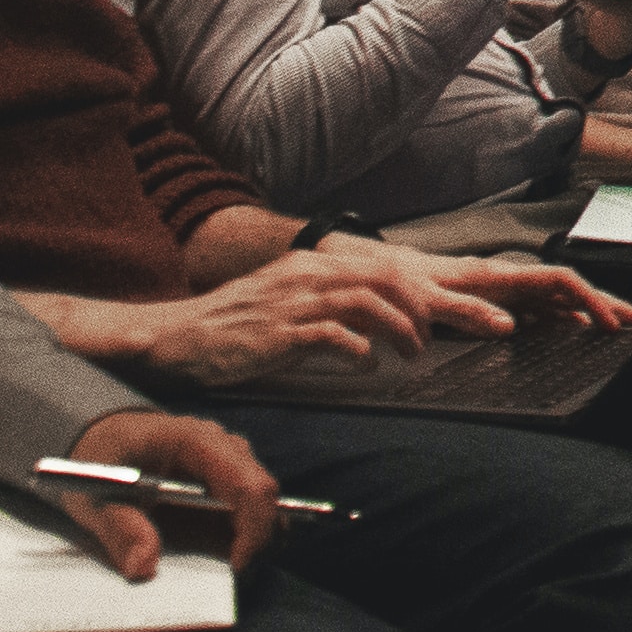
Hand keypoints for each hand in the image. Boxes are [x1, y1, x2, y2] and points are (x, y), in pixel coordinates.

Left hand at [47, 409, 282, 572]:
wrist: (99, 439)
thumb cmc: (99, 459)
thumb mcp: (96, 496)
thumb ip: (120, 529)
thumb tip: (143, 567)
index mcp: (197, 442)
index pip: (250, 485)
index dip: (254, 528)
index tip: (236, 565)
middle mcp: (225, 450)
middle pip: (266, 498)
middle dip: (258, 541)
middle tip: (232, 576)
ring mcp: (230, 466)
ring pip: (265, 508)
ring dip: (253, 542)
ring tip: (224, 570)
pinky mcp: (226, 485)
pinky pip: (250, 515)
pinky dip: (243, 541)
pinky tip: (220, 557)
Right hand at [115, 242, 471, 382]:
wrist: (180, 337)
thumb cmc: (238, 326)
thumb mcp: (290, 301)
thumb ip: (333, 303)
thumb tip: (379, 323)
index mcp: (314, 264)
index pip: (386, 266)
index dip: (425, 289)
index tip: (451, 312)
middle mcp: (308, 274)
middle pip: (388, 279)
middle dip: (428, 307)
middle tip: (442, 336)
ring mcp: (293, 301)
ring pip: (367, 303)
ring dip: (400, 329)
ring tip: (413, 353)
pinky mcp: (278, 333)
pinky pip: (332, 336)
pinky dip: (359, 351)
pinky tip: (367, 367)